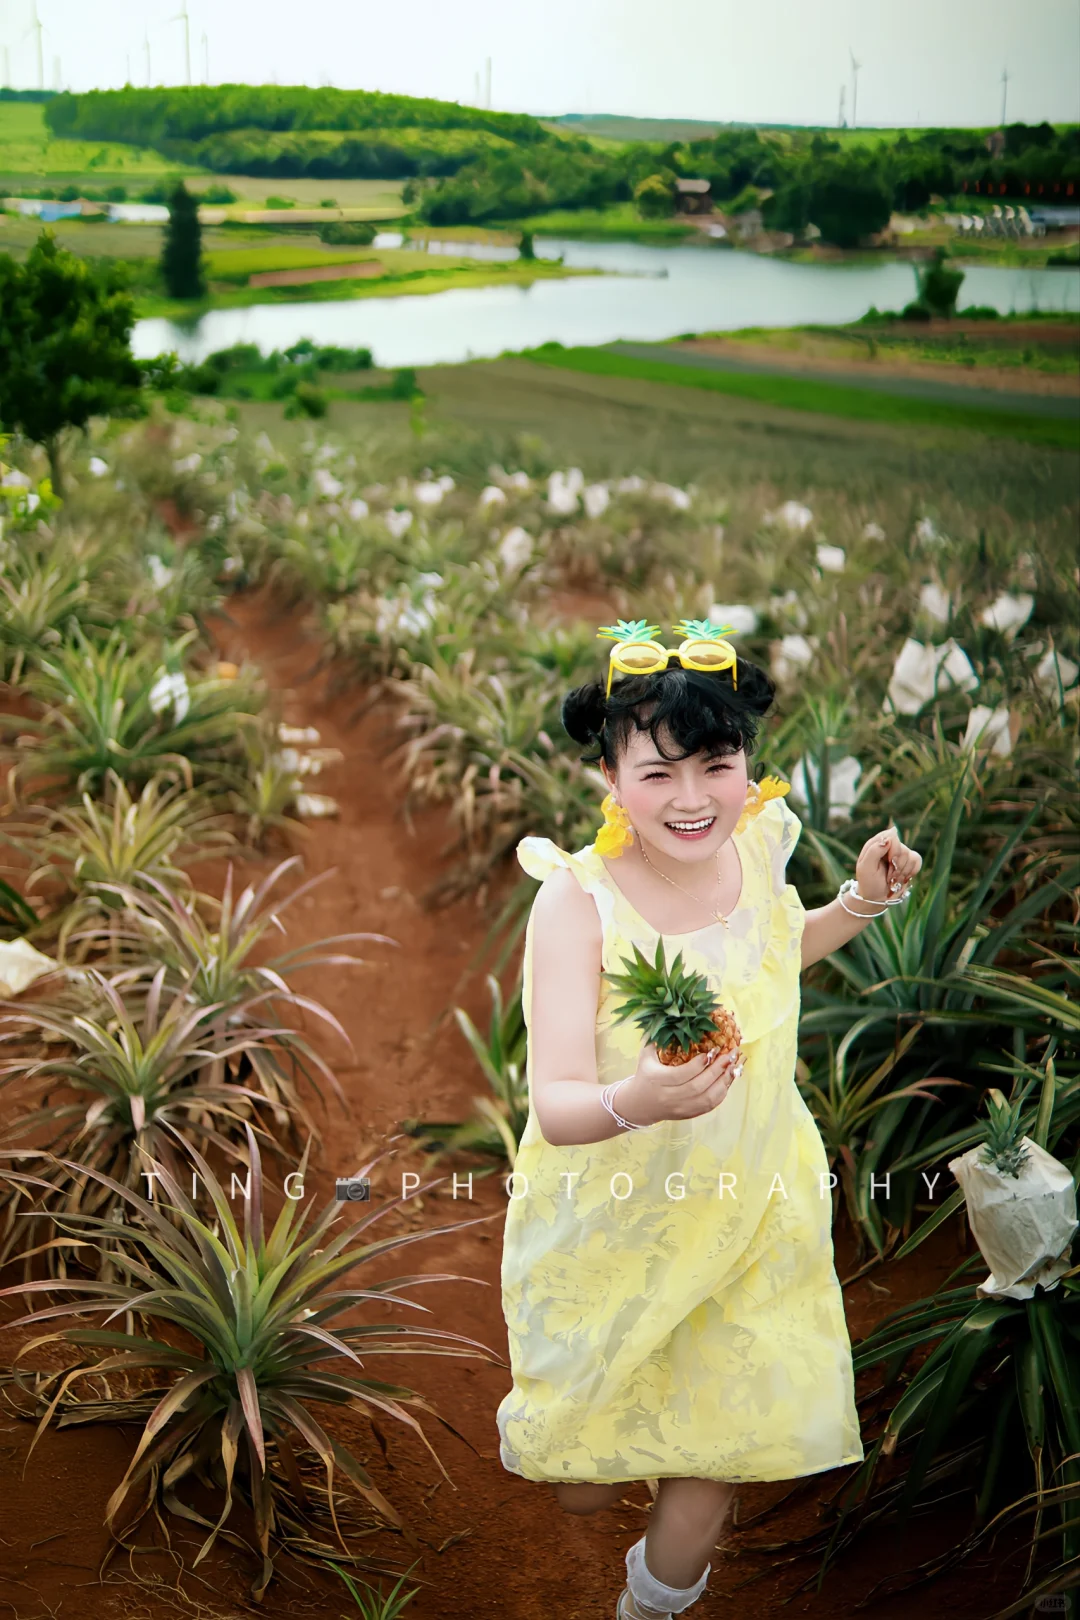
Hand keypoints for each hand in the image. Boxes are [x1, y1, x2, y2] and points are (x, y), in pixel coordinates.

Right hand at [616, 1041, 744, 1125]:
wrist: (639, 1105)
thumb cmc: (644, 1075)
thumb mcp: (645, 1056)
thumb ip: (655, 1038)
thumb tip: (668, 1017)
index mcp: (658, 1080)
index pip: (682, 1074)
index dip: (699, 1064)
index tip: (712, 1051)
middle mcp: (670, 1097)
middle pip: (698, 1086)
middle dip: (717, 1070)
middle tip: (731, 1055)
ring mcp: (681, 1108)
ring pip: (707, 1098)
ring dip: (724, 1082)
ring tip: (734, 1066)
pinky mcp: (689, 1114)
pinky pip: (710, 1106)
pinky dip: (722, 1093)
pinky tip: (728, 1079)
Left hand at [854, 825, 922, 905]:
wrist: (877, 897)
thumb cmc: (868, 882)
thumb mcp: (865, 867)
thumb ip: (874, 851)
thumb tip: (888, 839)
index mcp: (876, 844)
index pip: (891, 836)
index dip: (893, 849)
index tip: (889, 862)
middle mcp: (889, 846)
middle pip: (902, 848)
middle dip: (897, 866)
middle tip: (888, 876)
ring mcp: (900, 853)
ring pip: (910, 856)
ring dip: (901, 872)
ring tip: (892, 879)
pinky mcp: (909, 861)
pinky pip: (917, 860)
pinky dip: (910, 872)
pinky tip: (902, 878)